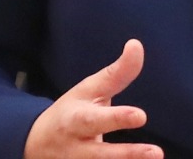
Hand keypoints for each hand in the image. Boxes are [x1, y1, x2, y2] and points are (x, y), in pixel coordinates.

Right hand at [24, 39, 161, 158]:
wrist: (35, 144)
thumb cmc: (71, 111)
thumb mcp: (89, 90)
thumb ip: (115, 73)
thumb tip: (136, 45)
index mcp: (76, 120)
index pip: (96, 119)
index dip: (117, 118)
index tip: (140, 116)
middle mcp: (77, 147)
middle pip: (100, 154)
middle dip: (126, 154)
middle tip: (155, 152)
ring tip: (156, 158)